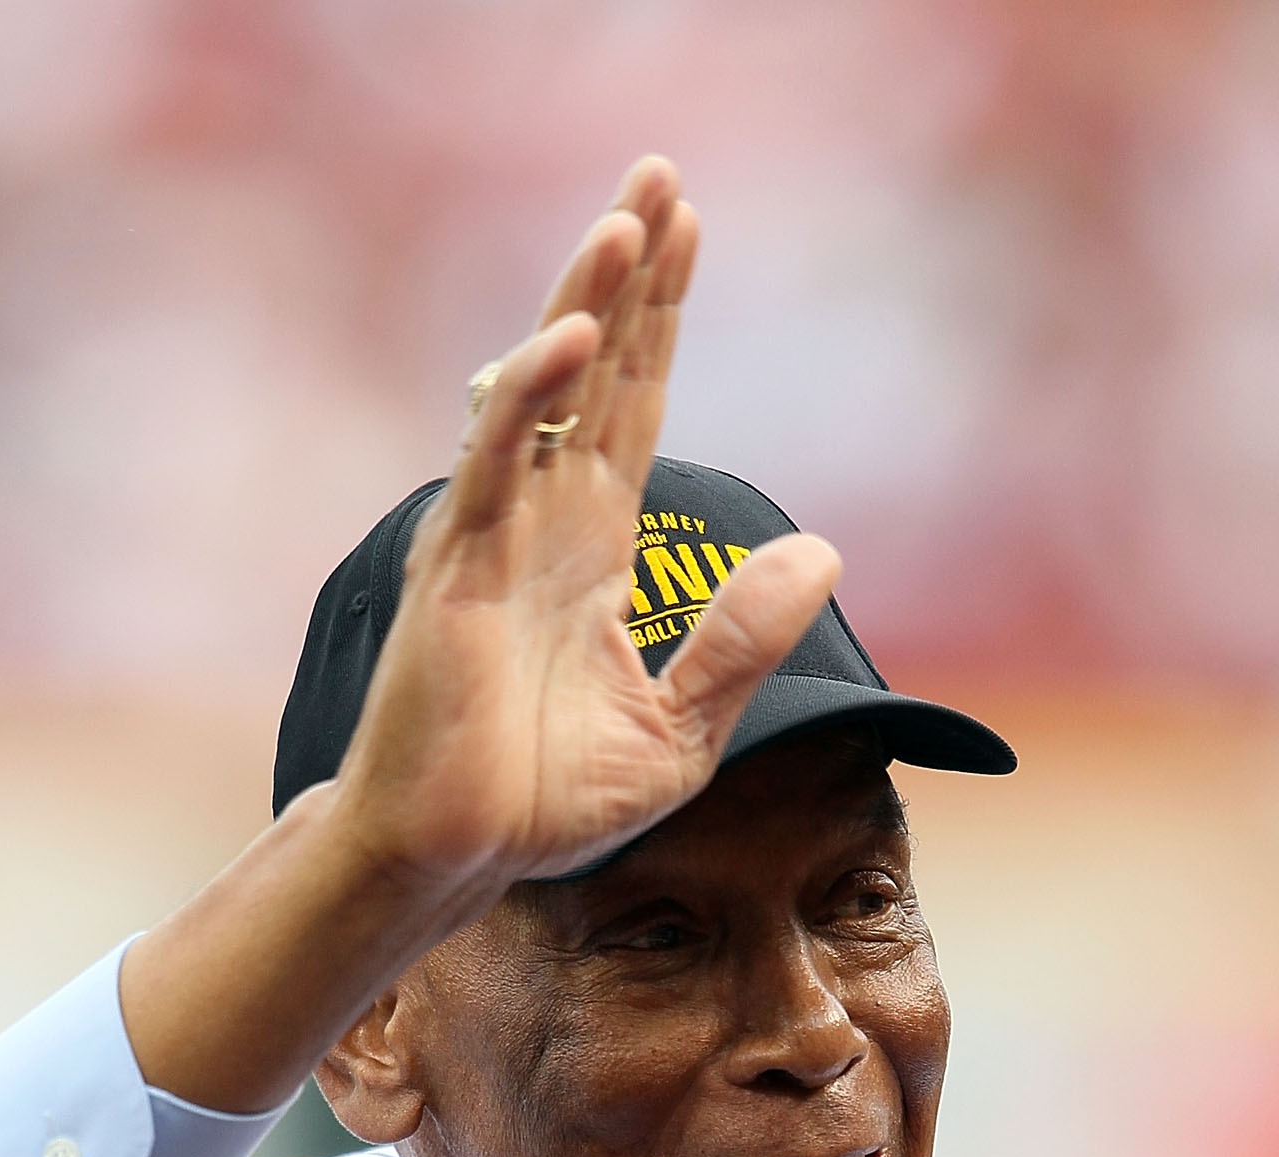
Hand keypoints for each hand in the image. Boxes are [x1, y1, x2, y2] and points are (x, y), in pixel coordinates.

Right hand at [341, 155, 840, 896]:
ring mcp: (493, 534)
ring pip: (544, 392)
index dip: (662, 320)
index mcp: (591, 552)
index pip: (635, 408)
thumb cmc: (545, 805)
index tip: (690, 228)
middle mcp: (541, 522)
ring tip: (628, 219)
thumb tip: (824, 551)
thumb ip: (741, 641)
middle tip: (662, 173)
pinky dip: (533, 395)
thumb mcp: (681, 732)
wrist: (456, 860)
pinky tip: (576, 336)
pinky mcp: (454, 566)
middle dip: (629, 274)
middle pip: (595, 372)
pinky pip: (495, 461)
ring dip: (584, 303)